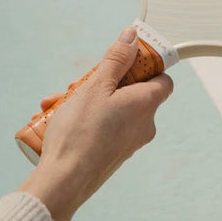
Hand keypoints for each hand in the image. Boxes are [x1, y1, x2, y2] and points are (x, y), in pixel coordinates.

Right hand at [19, 27, 172, 220]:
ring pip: (114, 108)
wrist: (63, 183)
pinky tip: (58, 119)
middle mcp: (145, 124)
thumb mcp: (96, 86)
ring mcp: (131, 142)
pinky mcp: (115, 155)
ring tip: (59, 101)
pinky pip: (106, 127)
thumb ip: (116, 59)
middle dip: (104, 82)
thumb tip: (133, 37)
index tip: (124, 60)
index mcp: (147, 104)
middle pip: (132, 91)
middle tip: (79, 82)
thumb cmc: (80, 133)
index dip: (146, 66)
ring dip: (88, 100)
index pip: (163, 78)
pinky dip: (87, 119)